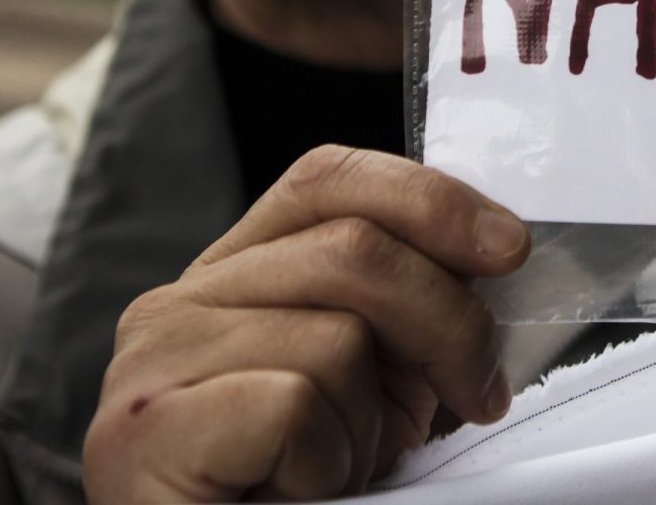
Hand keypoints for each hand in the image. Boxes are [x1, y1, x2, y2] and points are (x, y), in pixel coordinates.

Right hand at [82, 147, 530, 501]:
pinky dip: (327, 463)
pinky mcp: (148, 429)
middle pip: (352, 248)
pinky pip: (294, 404)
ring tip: (338, 472)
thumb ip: (406, 308)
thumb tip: (497, 249)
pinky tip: (297, 494)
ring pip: (335, 337)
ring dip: (370, 425)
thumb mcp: (370, 382)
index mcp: (231, 276)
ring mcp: (153, 363)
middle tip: (478, 393)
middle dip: (448, 322)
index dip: (429, 199)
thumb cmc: (301, 491)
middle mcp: (178, 304)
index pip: (329, 182)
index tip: (507, 248)